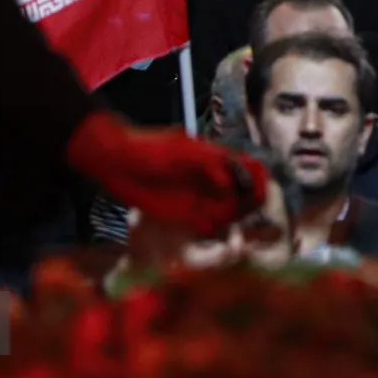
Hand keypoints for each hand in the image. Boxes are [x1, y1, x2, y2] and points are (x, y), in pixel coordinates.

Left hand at [66, 114, 264, 239]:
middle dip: (250, 202)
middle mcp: (213, 180)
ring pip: (230, 211)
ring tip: (220, 216)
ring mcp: (201, 198)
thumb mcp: (182, 150)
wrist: (119, 163)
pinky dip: (212, 228)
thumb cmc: (151, 148)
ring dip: (233, 217)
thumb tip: (230, 184)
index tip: (257, 189)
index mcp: (217, 159)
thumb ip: (209, 164)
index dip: (259, 178)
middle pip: (245, 193)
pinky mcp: (186, 215)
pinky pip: (209, 226)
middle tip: (241, 208)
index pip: (249, 168)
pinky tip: (203, 224)